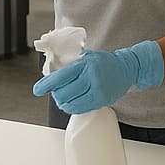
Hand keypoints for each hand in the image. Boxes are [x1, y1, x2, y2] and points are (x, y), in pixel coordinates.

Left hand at [32, 40, 164, 114]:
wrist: (127, 67)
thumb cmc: (103, 62)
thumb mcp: (86, 56)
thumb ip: (70, 63)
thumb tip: (50, 73)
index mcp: (84, 63)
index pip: (60, 76)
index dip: (46, 84)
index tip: (37, 90)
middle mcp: (90, 76)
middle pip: (63, 93)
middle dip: (57, 94)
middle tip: (59, 92)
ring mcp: (97, 89)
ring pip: (71, 103)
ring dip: (64, 103)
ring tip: (67, 98)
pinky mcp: (102, 100)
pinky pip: (80, 109)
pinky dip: (73, 107)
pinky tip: (75, 102)